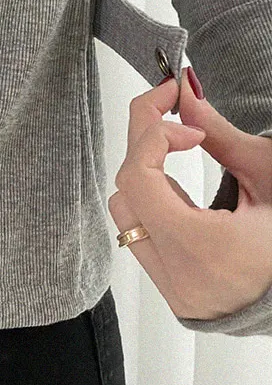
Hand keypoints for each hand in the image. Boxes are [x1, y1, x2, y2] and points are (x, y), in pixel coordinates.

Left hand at [109, 72, 271, 319]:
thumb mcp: (264, 175)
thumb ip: (219, 133)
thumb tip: (184, 90)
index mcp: (202, 247)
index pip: (139, 179)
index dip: (154, 136)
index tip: (188, 126)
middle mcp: (179, 276)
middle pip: (126, 194)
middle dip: (145, 144)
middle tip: (171, 111)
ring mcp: (173, 291)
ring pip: (126, 219)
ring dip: (146, 178)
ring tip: (180, 160)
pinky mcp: (174, 294)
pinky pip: (141, 241)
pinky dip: (153, 208)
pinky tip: (182, 196)